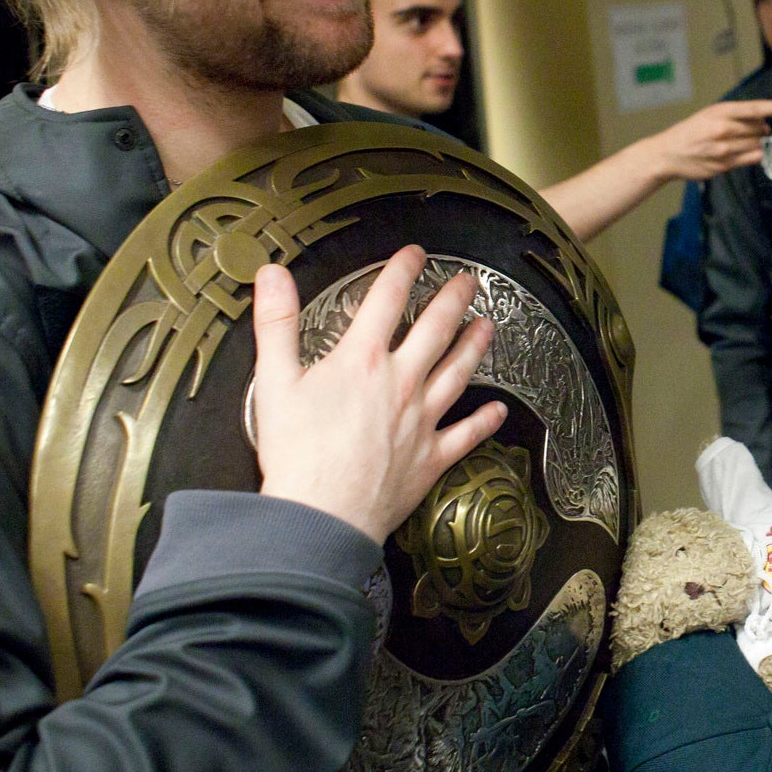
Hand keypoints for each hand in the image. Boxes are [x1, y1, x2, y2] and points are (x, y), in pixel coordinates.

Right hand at [250, 247, 506, 541]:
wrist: (322, 517)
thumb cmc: (296, 455)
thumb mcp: (273, 381)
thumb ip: (276, 323)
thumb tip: (272, 275)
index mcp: (362, 361)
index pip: (387, 300)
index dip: (402, 270)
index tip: (415, 254)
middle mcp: (400, 383)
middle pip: (435, 329)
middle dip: (453, 299)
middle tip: (469, 282)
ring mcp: (420, 420)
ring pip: (457, 373)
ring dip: (475, 346)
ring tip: (487, 327)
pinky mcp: (430, 457)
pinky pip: (465, 435)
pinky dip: (485, 422)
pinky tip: (498, 411)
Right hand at [649, 99, 771, 181]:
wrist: (667, 154)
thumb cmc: (691, 131)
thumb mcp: (709, 115)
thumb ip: (735, 116)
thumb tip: (764, 123)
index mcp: (719, 112)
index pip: (754, 108)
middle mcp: (722, 129)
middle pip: (758, 128)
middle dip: (760, 128)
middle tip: (749, 129)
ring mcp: (724, 149)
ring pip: (757, 143)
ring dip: (755, 142)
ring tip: (738, 141)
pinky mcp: (724, 165)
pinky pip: (752, 158)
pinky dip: (754, 154)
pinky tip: (743, 152)